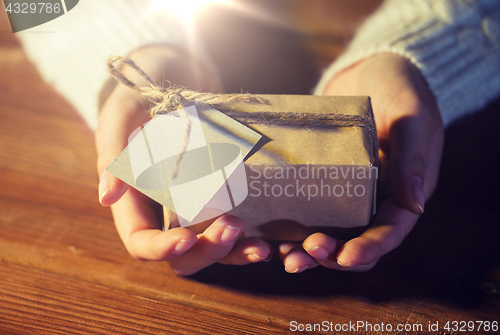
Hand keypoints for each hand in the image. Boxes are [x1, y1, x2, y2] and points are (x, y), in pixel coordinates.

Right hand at [96, 46, 270, 274]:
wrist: (177, 75)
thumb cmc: (142, 95)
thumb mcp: (122, 117)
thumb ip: (113, 155)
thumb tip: (106, 198)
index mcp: (134, 200)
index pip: (142, 241)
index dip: (161, 248)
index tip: (187, 238)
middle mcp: (164, 211)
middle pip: (181, 254)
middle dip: (207, 252)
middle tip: (233, 226)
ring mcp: (193, 206)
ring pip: (209, 248)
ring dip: (233, 254)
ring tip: (259, 247)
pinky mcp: (219, 196)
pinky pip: (231, 227)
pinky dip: (248, 239)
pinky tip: (268, 241)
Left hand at [279, 54, 443, 272]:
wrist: (369, 69)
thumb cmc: (399, 86)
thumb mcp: (411, 116)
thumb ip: (412, 157)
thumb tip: (415, 206)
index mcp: (404, 190)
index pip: (391, 230)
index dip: (370, 248)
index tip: (345, 258)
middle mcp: (376, 197)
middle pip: (356, 240)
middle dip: (332, 254)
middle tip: (305, 254)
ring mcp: (349, 190)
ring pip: (331, 232)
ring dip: (309, 248)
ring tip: (285, 253)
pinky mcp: (324, 179)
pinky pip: (309, 208)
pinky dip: (294, 225)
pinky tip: (272, 233)